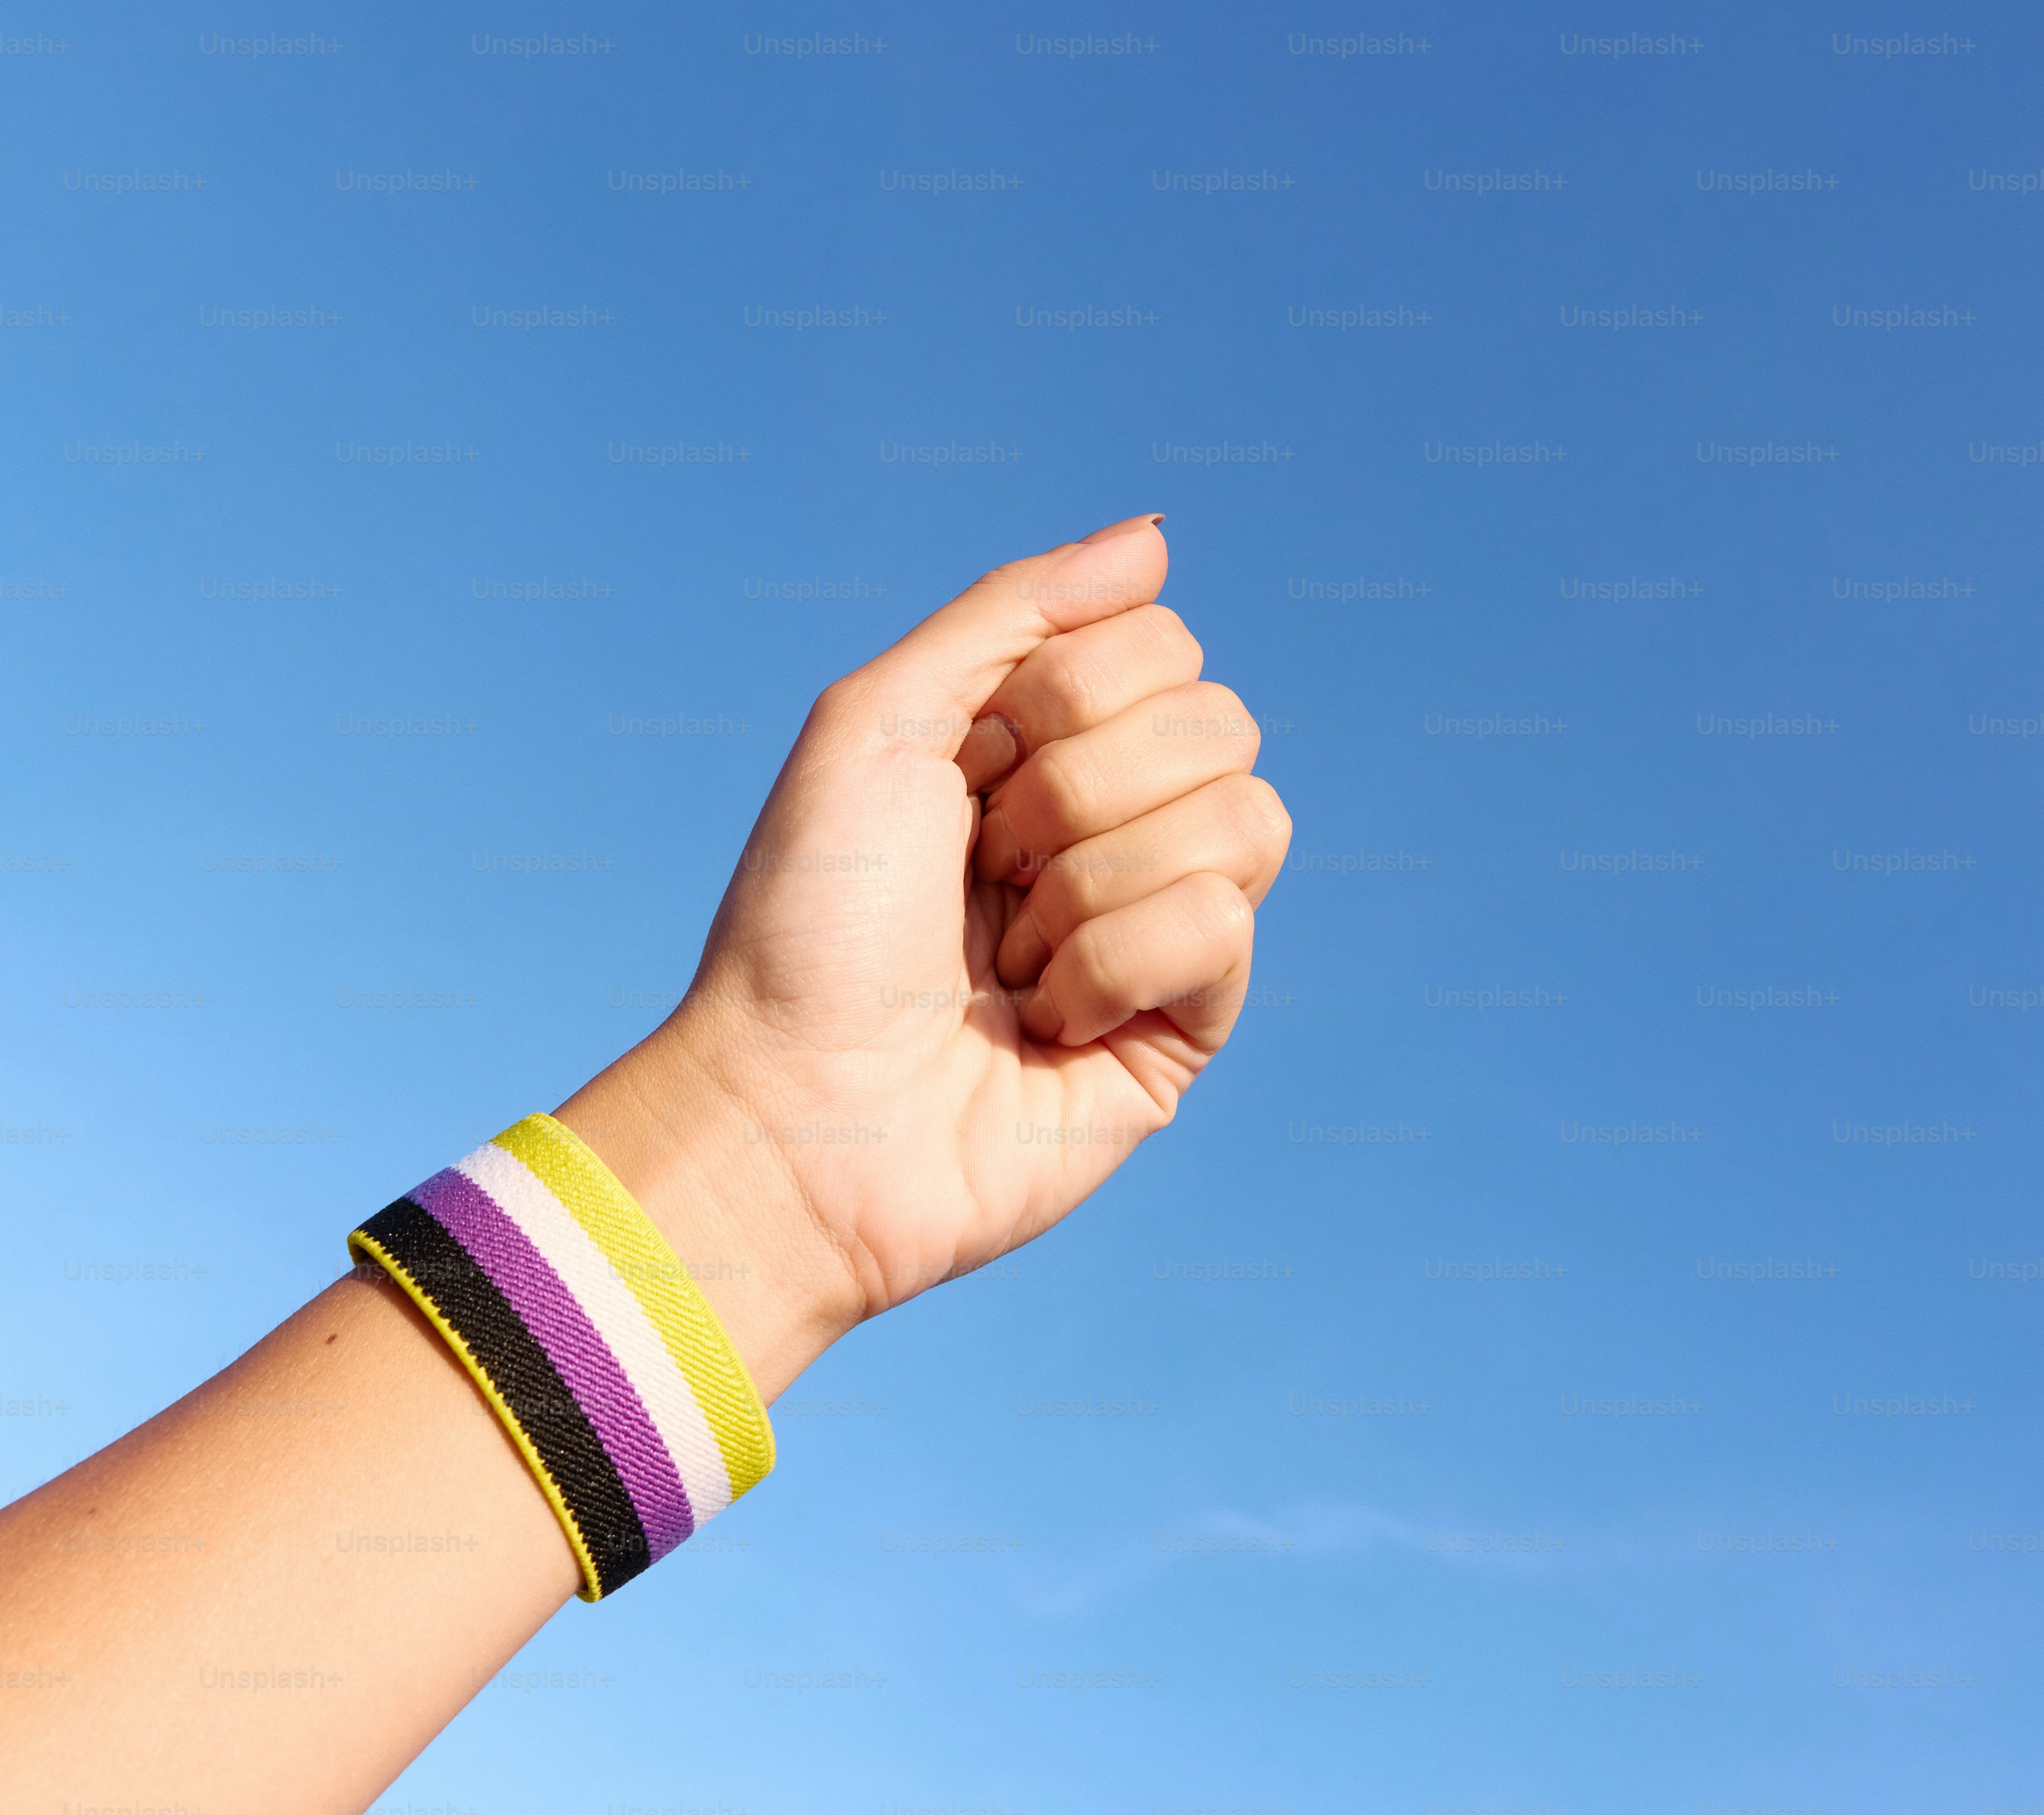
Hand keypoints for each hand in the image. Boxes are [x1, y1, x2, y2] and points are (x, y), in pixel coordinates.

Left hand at [560, 516, 1289, 1390]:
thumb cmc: (810, 923)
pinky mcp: (1191, 1027)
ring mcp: (1163, 927)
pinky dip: (1112, 967)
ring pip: (1247, 816)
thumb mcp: (878, 720)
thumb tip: (1156, 537)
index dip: (1064, 694)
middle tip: (986, 873)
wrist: (795, 1108)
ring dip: (1094, 885)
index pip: (1162, 642)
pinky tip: (1042, 1025)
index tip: (968, 771)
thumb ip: (1014, 612)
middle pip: (1220, 719)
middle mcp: (1118, 824)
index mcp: (1045, 744)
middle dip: (1076, 791)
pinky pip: (1225, 925)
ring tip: (1010, 958)